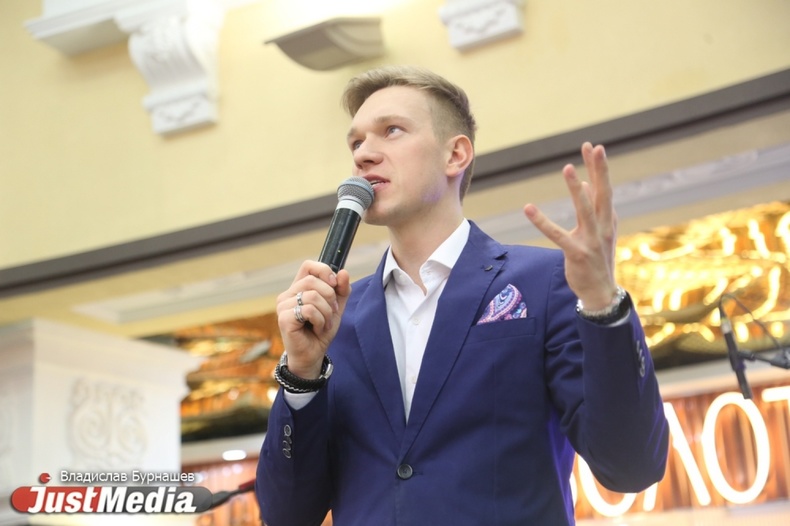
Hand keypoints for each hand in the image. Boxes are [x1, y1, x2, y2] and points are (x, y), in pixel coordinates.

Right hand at [275, 261, 350, 377]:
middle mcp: (287, 294)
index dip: (324, 271)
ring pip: (312, 296)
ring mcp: (283, 306)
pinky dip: (320, 321)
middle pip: (313, 281)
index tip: (334, 284)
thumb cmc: (321, 330)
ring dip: (326, 313)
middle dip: (330, 297)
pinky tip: (318, 329)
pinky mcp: (284, 318)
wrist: (313, 355)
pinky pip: (309, 310)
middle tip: (333, 313)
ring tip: (325, 324)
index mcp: (298, 288)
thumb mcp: (336, 308)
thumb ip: (341, 290)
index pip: (308, 266)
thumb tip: (343, 272)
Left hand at [524, 142, 617, 309]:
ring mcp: (591, 240)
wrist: (601, 292)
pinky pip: (557, 234)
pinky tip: (529, 208)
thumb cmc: (597, 259)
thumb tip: (588, 184)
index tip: (594, 147)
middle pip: (602, 193)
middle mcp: (603, 227)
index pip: (604, 189)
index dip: (599, 168)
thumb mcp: (600, 232)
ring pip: (585, 209)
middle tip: (593, 147)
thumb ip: (595, 209)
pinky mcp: (576, 252)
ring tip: (568, 168)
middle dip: (598, 169)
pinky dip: (542, 221)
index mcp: (609, 220)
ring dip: (577, 189)